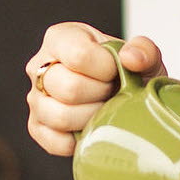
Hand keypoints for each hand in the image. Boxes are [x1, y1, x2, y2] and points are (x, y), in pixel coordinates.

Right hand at [24, 21, 163, 157]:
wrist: (128, 96)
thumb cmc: (130, 71)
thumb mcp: (144, 56)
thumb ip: (144, 50)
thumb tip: (131, 58)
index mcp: (61, 38)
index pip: (79, 55)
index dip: (106, 68)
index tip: (117, 71)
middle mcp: (39, 66)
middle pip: (69, 88)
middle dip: (102, 94)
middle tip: (113, 91)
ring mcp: (35, 99)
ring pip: (60, 116)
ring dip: (93, 117)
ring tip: (105, 107)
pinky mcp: (37, 128)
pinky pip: (56, 142)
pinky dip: (82, 138)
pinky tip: (95, 125)